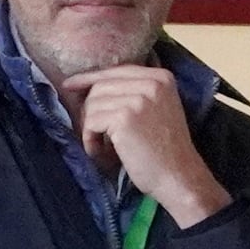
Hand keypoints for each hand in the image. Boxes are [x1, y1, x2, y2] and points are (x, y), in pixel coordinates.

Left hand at [61, 64, 230, 224]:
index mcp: (161, 77)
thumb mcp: (157, 109)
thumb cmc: (165, 150)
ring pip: (92, 104)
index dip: (91, 79)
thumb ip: (134, 92)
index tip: (70, 86)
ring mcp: (138, 99)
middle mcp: (151, 82)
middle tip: (95, 135)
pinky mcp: (124, 117)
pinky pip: (91, 122)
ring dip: (91, 129)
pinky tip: (104, 153)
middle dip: (91, 111)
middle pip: (101, 86)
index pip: (116, 72)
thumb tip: (89, 85)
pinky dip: (91, 141)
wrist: (179, 176)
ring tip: (105, 148)